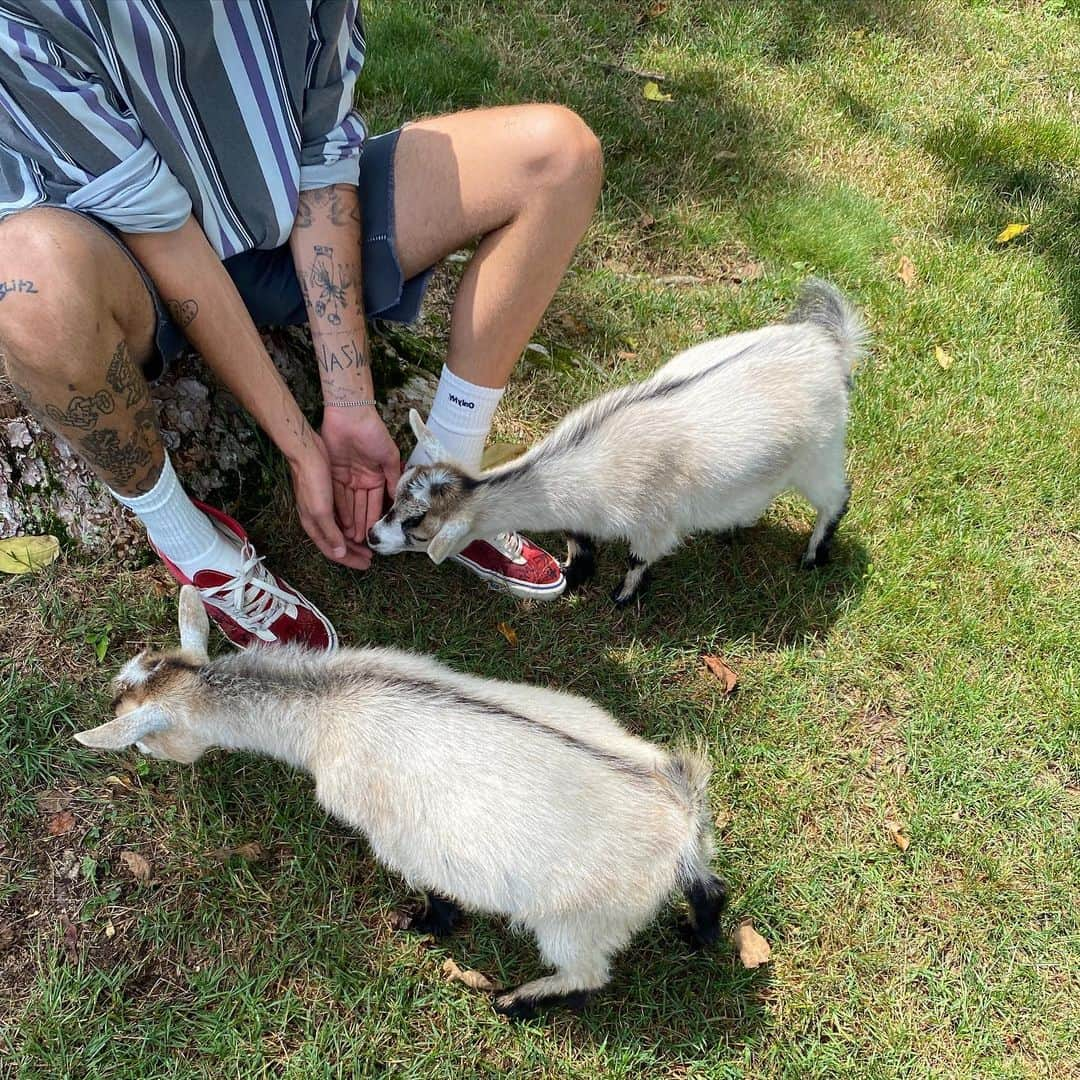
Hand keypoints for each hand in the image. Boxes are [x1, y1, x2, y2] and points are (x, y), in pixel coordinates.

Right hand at [287, 433, 372, 569]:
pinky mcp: (329, 496)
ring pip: (341, 529)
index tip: (367, 564)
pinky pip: (344, 515)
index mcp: (313, 526)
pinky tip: (362, 521)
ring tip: (369, 541)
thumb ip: (330, 532)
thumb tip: (340, 553)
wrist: (307, 453)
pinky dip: (353, 522)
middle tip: (371, 557)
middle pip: (337, 543)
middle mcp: (317, 520)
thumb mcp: (321, 510)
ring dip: (355, 537)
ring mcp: (322, 508)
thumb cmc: (312, 482)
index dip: (350, 560)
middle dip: (354, 551)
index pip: (333, 551)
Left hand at [319, 405, 402, 554]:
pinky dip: (339, 510)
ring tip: (352, 539)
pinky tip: (341, 524)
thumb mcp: (389, 457)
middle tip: (363, 543)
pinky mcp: (333, 474)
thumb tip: (399, 498)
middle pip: (361, 507)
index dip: (376, 518)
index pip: (377, 503)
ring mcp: (347, 478)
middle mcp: (361, 480)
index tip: (377, 535)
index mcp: (376, 476)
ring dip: (350, 521)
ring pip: (349, 505)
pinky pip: (337, 496)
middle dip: (362, 524)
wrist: (351, 415)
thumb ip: (393, 478)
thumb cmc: (373, 433)